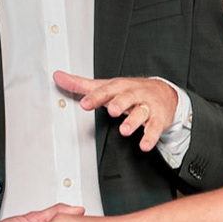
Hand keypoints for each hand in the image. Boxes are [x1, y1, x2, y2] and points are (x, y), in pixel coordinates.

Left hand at [53, 71, 179, 152]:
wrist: (164, 92)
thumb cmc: (131, 91)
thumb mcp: (107, 86)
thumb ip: (81, 84)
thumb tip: (58, 77)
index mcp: (119, 87)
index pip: (106, 90)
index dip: (95, 97)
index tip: (85, 104)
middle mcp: (134, 95)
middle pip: (126, 98)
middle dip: (119, 104)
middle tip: (111, 111)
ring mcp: (147, 106)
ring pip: (141, 112)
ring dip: (133, 121)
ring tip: (125, 130)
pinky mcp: (159, 118)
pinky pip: (155, 127)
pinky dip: (151, 136)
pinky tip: (145, 145)